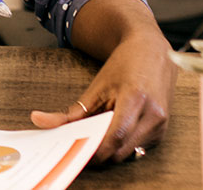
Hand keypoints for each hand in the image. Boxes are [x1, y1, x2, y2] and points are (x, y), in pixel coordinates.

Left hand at [29, 36, 174, 164]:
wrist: (151, 49)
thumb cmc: (124, 64)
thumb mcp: (96, 86)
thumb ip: (69, 111)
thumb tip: (39, 121)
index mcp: (135, 98)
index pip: (114, 137)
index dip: (94, 151)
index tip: (76, 151)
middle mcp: (153, 114)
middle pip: (121, 151)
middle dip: (100, 154)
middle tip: (82, 146)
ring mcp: (161, 124)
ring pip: (130, 154)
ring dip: (112, 150)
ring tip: (99, 133)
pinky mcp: (163, 130)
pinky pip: (139, 148)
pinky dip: (123, 146)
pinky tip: (115, 130)